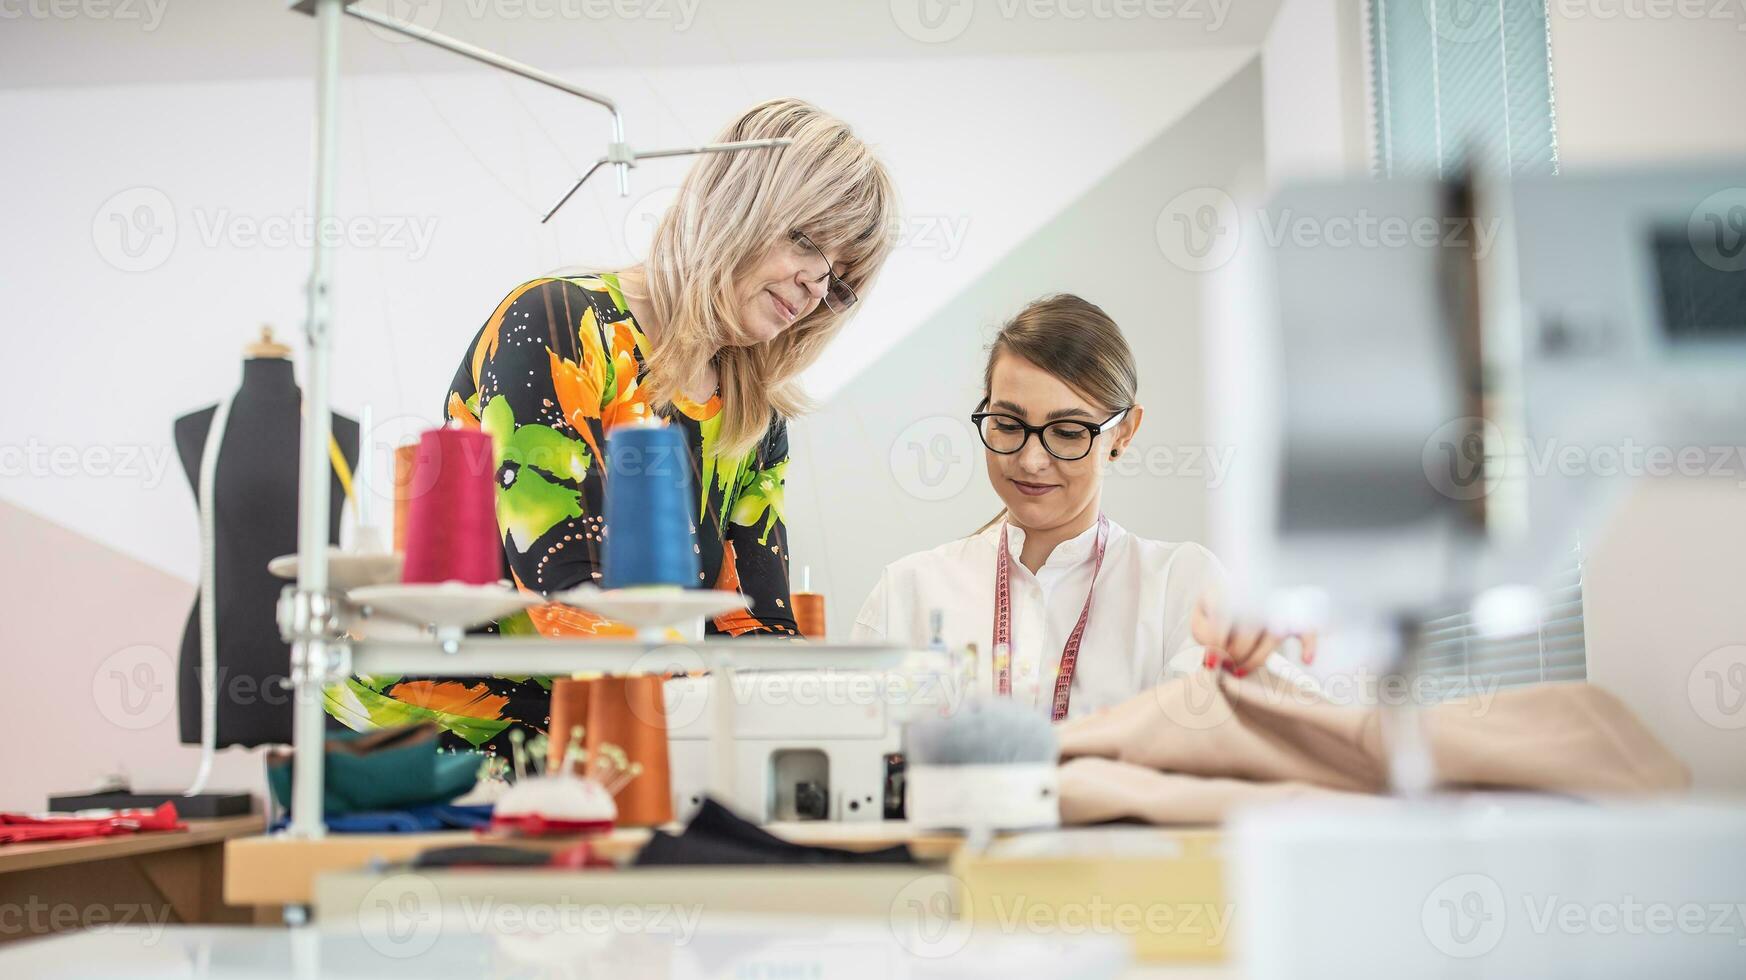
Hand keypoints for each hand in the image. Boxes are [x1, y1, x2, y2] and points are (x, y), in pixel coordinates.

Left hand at [1190, 590, 1317, 675]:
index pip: (1224, 620)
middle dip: (1233, 656)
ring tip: (1238, 670)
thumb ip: (1202, 631)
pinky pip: (1307, 628)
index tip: (1211, 662)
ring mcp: (1278, 606)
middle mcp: (1258, 596)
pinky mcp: (1294, 617)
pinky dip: (1310, 644)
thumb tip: (1210, 660)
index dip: (1216, 646)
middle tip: (1224, 665)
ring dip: (1254, 660)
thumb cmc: (1220, 603)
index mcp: (1232, 590)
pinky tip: (1307, 659)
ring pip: (1272, 638)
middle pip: (1248, 633)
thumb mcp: (1202, 612)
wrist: (1241, 583)